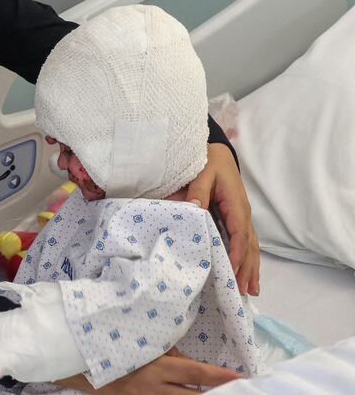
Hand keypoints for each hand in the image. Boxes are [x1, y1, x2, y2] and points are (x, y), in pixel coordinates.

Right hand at [53, 348, 240, 393]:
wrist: (82, 368)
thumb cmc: (114, 348)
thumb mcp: (142, 344)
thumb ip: (166, 351)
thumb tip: (188, 359)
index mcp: (158, 367)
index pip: (196, 372)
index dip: (219, 376)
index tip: (241, 376)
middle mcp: (156, 388)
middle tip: (240, 393)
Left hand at [186, 143, 259, 294]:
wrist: (218, 154)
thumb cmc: (209, 163)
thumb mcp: (202, 174)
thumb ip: (198, 192)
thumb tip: (195, 209)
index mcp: (236, 205)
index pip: (239, 233)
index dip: (236, 253)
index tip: (232, 271)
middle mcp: (243, 214)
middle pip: (249, 246)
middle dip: (247, 269)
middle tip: (243, 292)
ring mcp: (242, 217)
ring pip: (251, 247)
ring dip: (251, 269)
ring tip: (251, 291)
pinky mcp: (237, 219)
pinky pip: (246, 243)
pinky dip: (248, 259)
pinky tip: (247, 273)